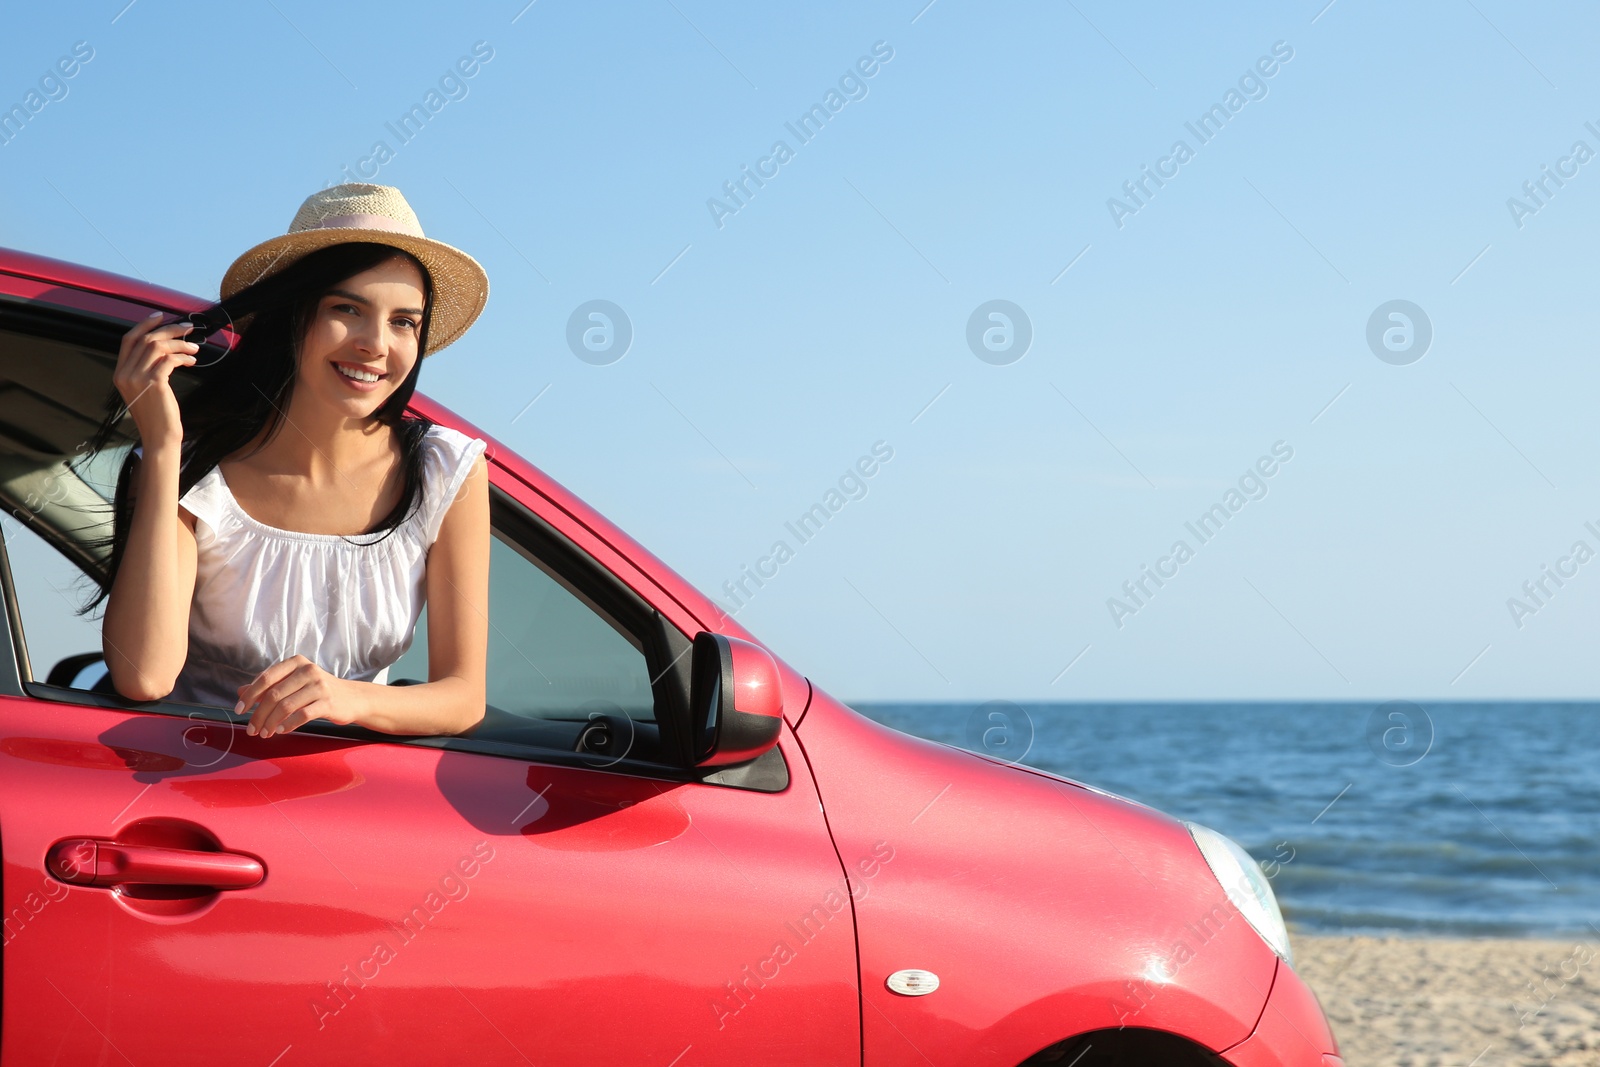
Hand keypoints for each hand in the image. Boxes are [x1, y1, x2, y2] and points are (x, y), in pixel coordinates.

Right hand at [114, 311, 197, 446]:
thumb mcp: (144, 388)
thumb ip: (146, 368)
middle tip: (188, 328)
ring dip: (180, 343)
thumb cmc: (157, 414)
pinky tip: (192, 361)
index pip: (129, 339)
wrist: (159, 436)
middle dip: (169, 329)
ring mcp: (137, 378)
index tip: (161, 316)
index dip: (144, 325)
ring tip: (194, 348)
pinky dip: (183, 357)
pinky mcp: (154, 383)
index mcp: (120, 373)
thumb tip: (164, 347)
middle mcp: (125, 373)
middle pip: (146, 339)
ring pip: (158, 346)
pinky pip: (169, 359)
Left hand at [235, 655, 359, 736]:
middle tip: (251, 730)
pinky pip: (302, 715)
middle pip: (274, 694)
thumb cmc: (318, 691)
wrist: (352, 698)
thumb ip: (268, 686)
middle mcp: (308, 670)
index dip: (250, 695)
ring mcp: (320, 686)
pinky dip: (288, 725)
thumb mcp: (293, 683)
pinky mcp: (328, 702)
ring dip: (271, 723)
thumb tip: (240, 692)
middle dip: (258, 714)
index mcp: (296, 662)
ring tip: (264, 734)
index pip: (266, 678)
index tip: (239, 710)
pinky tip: (281, 731)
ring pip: (286, 706)